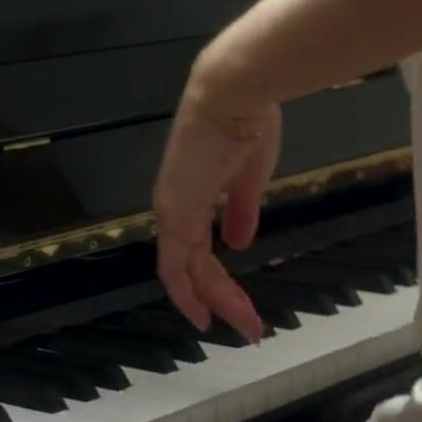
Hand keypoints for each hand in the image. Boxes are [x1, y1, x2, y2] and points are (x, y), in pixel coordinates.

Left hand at [153, 77, 279, 343]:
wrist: (235, 94)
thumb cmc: (247, 124)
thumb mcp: (249, 177)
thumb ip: (241, 211)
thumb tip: (239, 244)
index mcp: (192, 194)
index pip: (196, 249)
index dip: (212, 281)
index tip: (233, 305)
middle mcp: (175, 208)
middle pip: (193, 268)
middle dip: (222, 299)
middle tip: (249, 328)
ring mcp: (173, 212)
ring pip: (189, 273)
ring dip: (218, 301)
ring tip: (247, 327)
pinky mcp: (176, 214)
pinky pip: (178, 266)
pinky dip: (190, 294)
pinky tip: (206, 316)